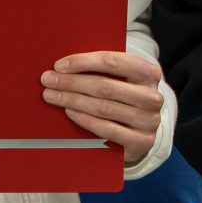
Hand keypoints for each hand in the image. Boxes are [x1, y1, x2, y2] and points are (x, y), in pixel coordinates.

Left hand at [41, 51, 163, 164]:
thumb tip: (64, 64)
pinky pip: (107, 129)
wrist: (142, 131)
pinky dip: (85, 120)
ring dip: (73, 100)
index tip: (59, 65)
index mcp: (150, 72)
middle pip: (105, 86)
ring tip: (52, 96)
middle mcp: (153, 96)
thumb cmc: (125, 98)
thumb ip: (103, 70)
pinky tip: (69, 112)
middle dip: (72, 82)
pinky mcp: (141, 141)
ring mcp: (149, 120)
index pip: (114, 61)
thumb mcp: (123, 80)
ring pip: (104, 108)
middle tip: (48, 80)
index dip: (84, 62)